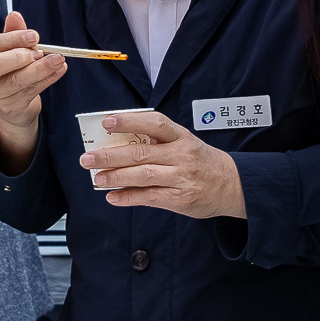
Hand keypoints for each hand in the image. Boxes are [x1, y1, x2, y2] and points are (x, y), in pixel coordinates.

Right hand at [0, 10, 65, 172]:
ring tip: (58, 59)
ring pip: (17, 81)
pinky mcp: (11, 107)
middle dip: (19, 56)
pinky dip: (49, 79)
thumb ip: (12, 33)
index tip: (33, 35)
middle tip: (39, 52)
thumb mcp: (9, 51)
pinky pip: (32, 91)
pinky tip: (60, 69)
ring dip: (40, 68)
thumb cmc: (9, 71)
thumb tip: (15, 15)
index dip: (12, 38)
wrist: (12, 105)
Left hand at [81, 111, 245, 218]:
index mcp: (182, 137)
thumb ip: (158, 142)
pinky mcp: (180, 199)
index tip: (107, 122)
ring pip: (143, 175)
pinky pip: (149, 197)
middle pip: (141, 153)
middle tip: (87, 158)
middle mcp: (182, 155)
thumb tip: (118, 143)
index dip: (130, 121)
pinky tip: (113, 197)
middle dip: (110, 156)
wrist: (232, 185)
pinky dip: (128, 197)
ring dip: (116, 177)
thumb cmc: (201, 161)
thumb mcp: (185, 143)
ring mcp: (181, 178)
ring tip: (96, 178)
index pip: (155, 123)